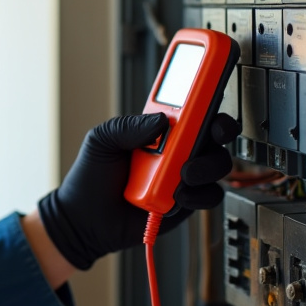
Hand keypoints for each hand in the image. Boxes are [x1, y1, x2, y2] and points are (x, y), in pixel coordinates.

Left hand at [35, 112, 239, 270]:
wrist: (85, 220)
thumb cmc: (92, 176)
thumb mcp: (102, 140)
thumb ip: (128, 126)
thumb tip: (160, 120)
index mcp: (159, 129)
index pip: (190, 107)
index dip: (207, 95)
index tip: (214, 85)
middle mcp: (177, 149)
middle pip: (214, 133)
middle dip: (220, 128)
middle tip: (213, 132)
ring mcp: (183, 176)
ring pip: (217, 164)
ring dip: (206, 166)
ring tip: (183, 173)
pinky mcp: (187, 202)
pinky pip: (209, 196)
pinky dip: (198, 194)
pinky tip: (178, 195)